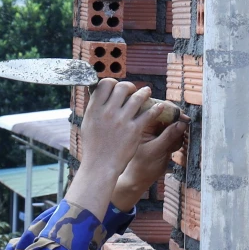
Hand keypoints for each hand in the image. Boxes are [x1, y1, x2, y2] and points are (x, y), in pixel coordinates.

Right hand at [64, 82, 176, 219]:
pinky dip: (156, 108)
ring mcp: (122, 121)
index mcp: (94, 109)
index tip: (117, 87)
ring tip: (147, 92)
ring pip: (137, 98)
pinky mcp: (134, 130)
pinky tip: (160, 106)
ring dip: (144, 92)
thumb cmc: (94, 146)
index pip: (105, 84)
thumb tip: (99, 94)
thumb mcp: (88, 124)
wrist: (101, 165)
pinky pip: (148, 114)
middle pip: (122, 88)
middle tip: (133, 90)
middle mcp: (108, 113)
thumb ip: (95, 109)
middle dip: (129, 87)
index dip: (113, 83)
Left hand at [113, 113, 187, 212]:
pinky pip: (175, 133)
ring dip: (177, 134)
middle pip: (168, 113)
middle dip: (176, 124)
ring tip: (173, 146)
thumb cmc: (141, 166)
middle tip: (181, 132)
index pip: (157, 108)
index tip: (184, 119)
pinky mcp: (163, 137)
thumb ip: (169, 135)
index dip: (172, 111)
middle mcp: (148, 123)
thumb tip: (182, 123)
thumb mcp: (156, 150)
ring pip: (174, 123)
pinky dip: (177, 139)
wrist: (139, 179)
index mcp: (140, 122)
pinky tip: (172, 149)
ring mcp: (156, 130)